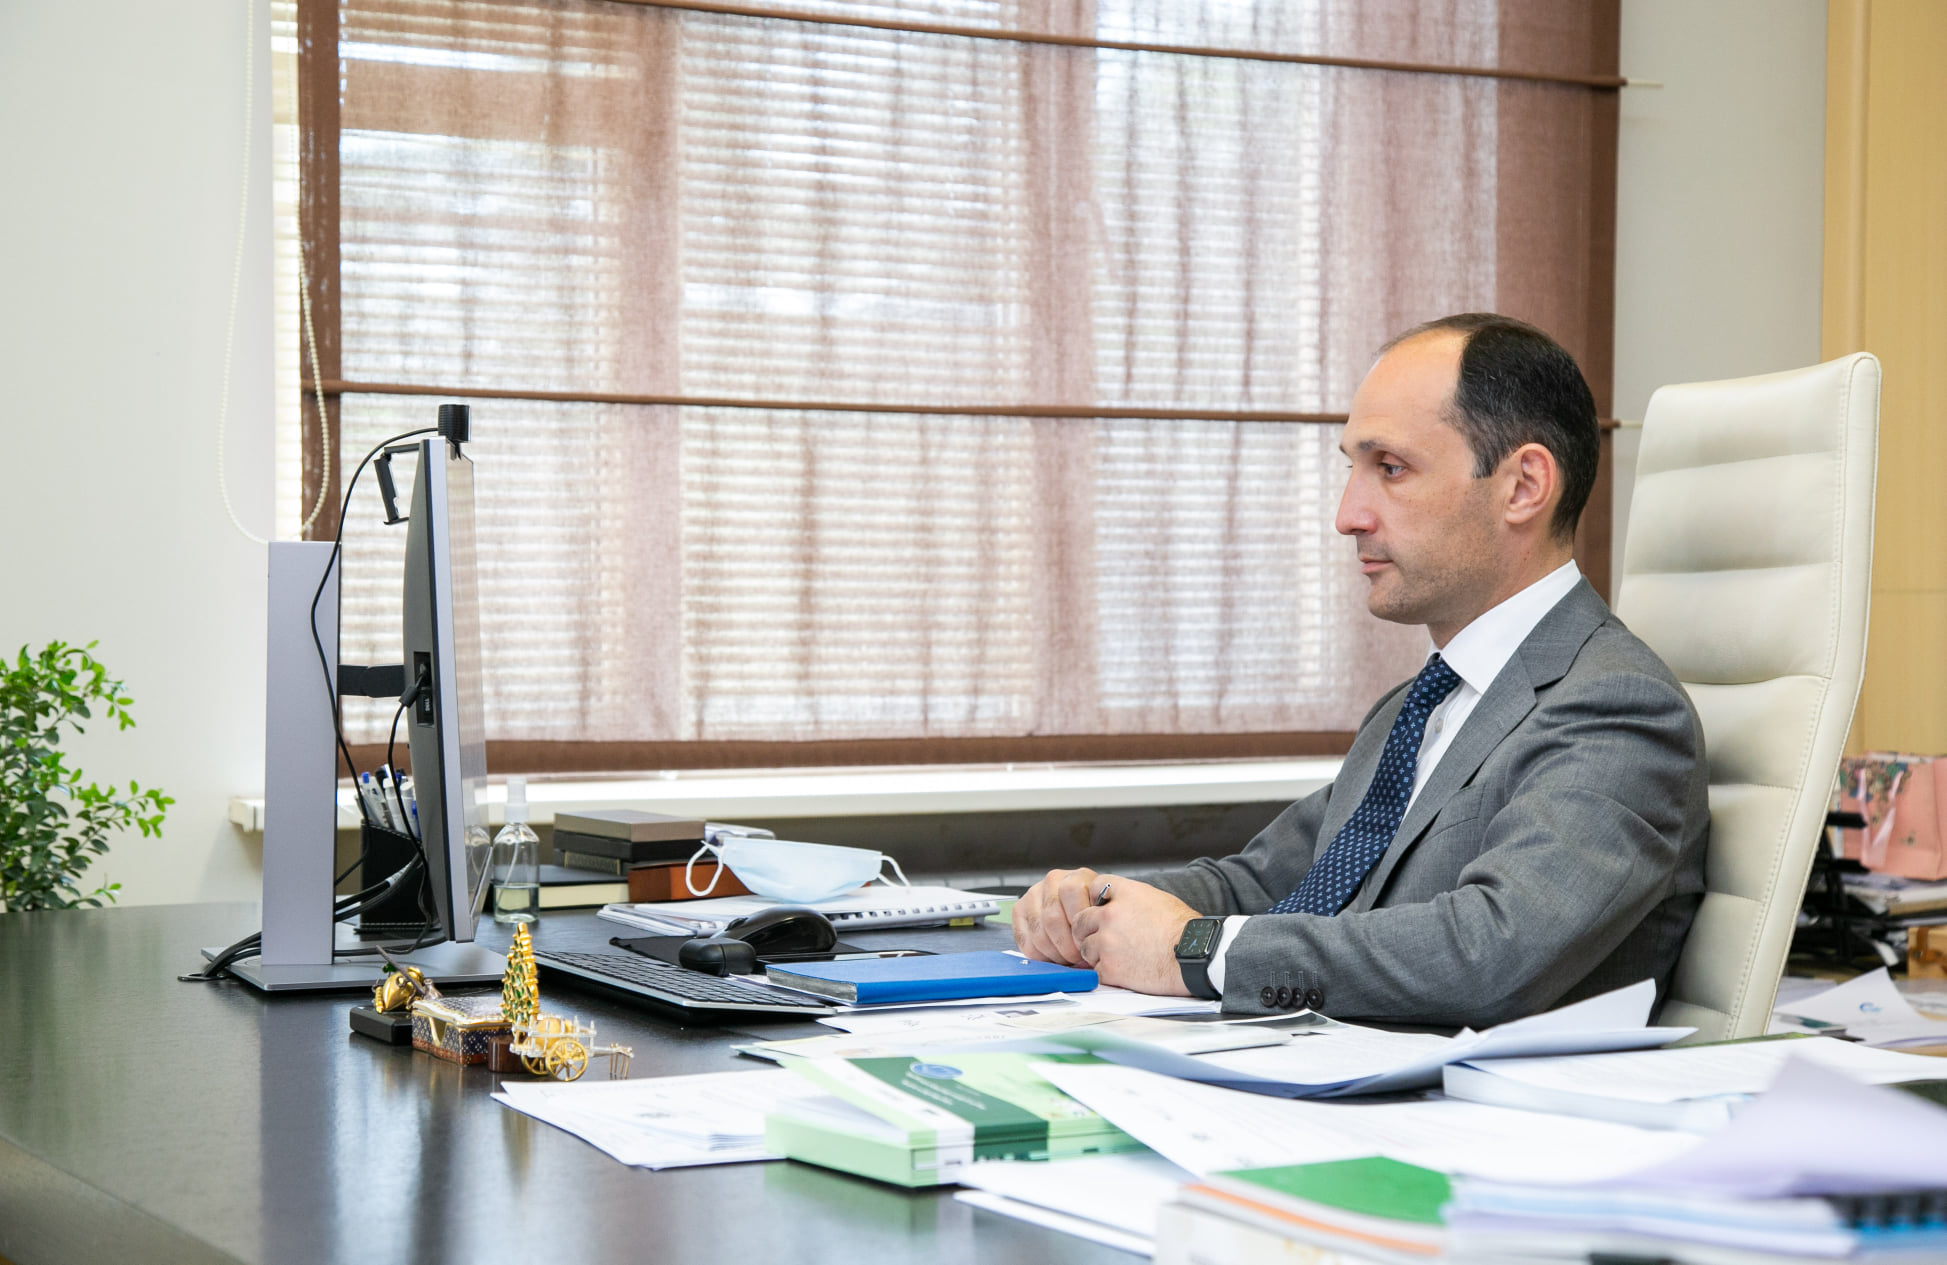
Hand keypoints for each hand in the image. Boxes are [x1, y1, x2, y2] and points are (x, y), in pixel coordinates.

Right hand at [1012, 868, 1104, 965]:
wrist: (1083, 915)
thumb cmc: (1096, 917)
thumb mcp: (1105, 915)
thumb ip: (1100, 923)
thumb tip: (1091, 946)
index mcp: (1078, 877)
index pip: (1071, 892)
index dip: (1079, 922)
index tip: (1087, 940)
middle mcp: (1053, 881)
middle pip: (1052, 917)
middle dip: (1066, 945)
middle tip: (1076, 957)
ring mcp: (1033, 894)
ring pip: (1038, 931)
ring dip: (1053, 952)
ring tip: (1066, 957)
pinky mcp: (1019, 910)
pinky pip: (1025, 940)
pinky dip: (1039, 955)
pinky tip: (1052, 955)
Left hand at [1069, 878, 1199, 994]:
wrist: (1195, 956)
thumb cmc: (1185, 930)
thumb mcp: (1157, 898)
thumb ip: (1130, 898)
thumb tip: (1115, 903)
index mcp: (1125, 894)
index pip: (1093, 886)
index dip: (1094, 899)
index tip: (1098, 908)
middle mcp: (1110, 915)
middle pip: (1081, 920)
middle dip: (1088, 930)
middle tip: (1102, 938)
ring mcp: (1107, 942)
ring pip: (1085, 947)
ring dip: (1096, 952)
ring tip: (1120, 955)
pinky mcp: (1109, 968)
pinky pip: (1095, 969)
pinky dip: (1106, 971)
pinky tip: (1124, 969)